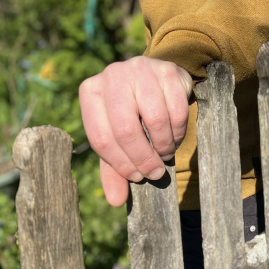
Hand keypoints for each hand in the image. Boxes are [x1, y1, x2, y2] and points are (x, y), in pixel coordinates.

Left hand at [79, 56, 192, 205]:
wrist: (154, 81)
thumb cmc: (131, 113)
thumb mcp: (117, 138)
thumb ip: (113, 168)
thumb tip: (116, 200)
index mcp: (91, 92)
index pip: (102, 138)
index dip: (120, 164)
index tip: (136, 178)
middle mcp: (112, 75)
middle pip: (126, 129)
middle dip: (143, 158)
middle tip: (155, 172)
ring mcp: (140, 69)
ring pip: (154, 119)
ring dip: (162, 145)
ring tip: (164, 153)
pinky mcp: (167, 69)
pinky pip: (176, 109)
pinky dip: (177, 131)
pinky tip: (174, 136)